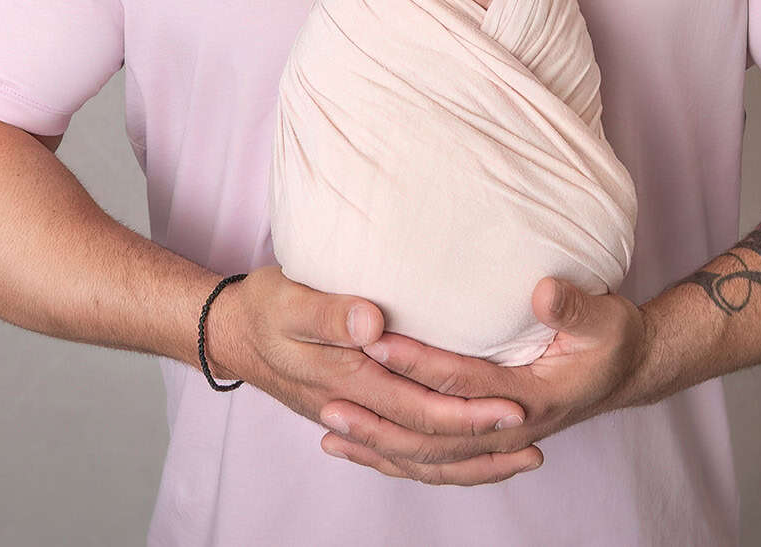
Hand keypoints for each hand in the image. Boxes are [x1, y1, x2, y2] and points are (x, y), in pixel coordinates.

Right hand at [205, 267, 537, 480]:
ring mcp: (353, 418)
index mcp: (347, 380)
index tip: (514, 407)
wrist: (230, 332)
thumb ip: (330, 311)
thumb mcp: (290, 298)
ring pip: (416, 456)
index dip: (468, 412)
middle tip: (530, 434)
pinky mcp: (353, 415)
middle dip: (480, 439)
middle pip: (425, 438)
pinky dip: (434, 461)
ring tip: (515, 457)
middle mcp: (354, 408)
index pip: (419, 407)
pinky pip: (399, 451)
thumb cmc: (263, 307)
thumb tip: (373, 321)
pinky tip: (459, 459)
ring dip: (466, 460)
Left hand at [317, 276, 649, 485]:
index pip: (462, 382)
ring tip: (329, 423)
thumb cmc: (611, 339)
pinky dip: (391, 458)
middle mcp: (509, 429)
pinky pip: (432, 462)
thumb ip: (573, 306)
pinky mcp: (484, 442)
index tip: (376, 340)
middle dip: (382, 417)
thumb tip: (544, 292)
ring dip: (379, 443)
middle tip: (332, 394)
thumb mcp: (605, 317)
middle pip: (435, 434)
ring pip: (428, 457)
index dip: (418, 363)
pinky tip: (351, 445)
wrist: (624, 372)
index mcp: (531, 399)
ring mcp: (495, 442)